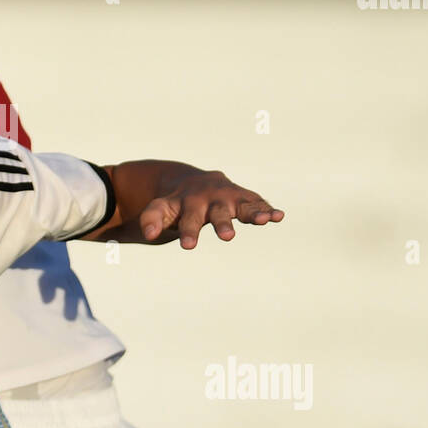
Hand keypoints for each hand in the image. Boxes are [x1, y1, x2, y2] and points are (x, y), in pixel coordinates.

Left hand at [138, 170, 283, 247]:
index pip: (185, 218)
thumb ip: (152, 219)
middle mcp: (209, 198)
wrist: (191, 181)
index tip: (188, 246)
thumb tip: (149, 235)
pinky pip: (256, 203)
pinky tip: (278, 216)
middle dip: (222, 223)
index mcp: (186, 202)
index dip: (187, 231)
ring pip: (241, 205)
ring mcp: (228, 197)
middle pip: (216, 212)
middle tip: (227, 237)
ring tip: (262, 221)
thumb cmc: (176, 203)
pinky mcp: (243, 198)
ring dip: (252, 213)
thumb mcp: (161, 208)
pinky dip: (266, 209)